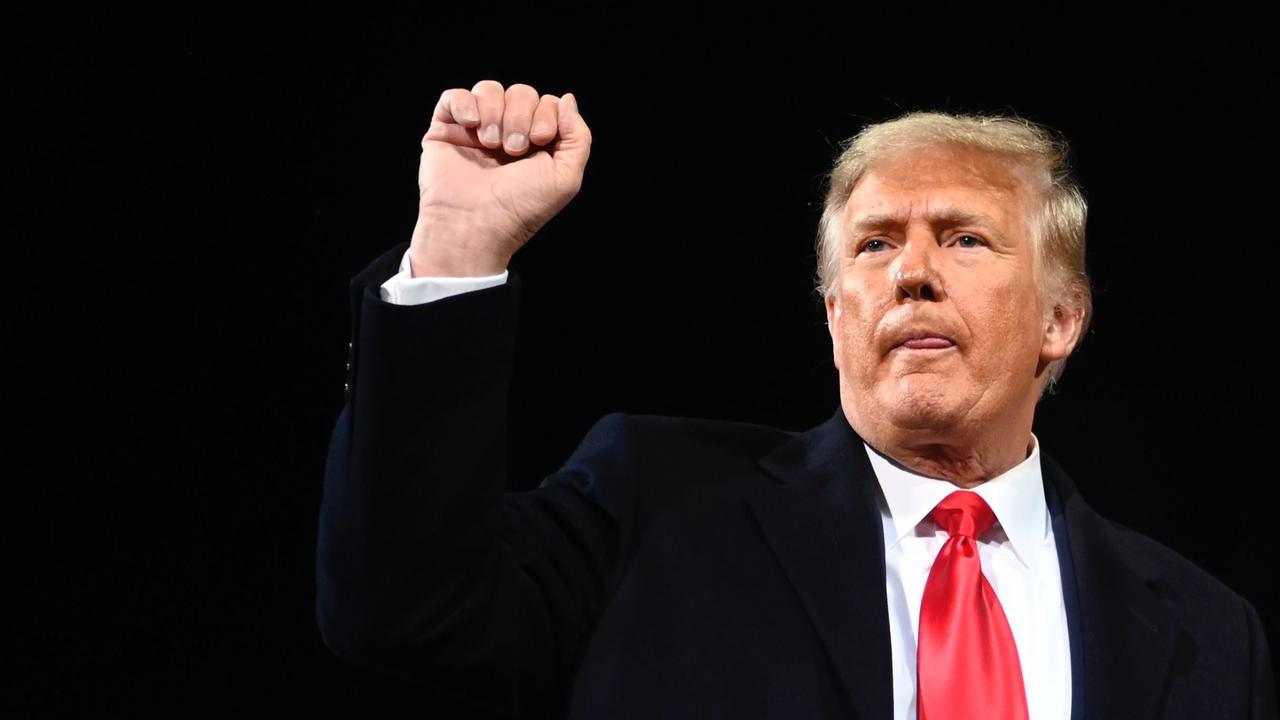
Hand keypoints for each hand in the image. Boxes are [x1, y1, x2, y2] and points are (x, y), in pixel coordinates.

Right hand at [408, 80, 591, 275]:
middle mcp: (506, 134)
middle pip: (521, 93)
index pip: (547, 103)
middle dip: (520, 116)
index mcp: (536, 144)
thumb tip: (567, 99)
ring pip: (489, 89)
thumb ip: (578, 137)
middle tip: (514, 149)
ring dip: (495, 111)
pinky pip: (454, 96)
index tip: (539, 141)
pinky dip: (465, 104)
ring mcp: (475, 131)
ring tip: (490, 143)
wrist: (475, 224)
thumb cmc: (520, 208)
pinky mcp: (445, 131)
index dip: (546, 115)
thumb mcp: (565, 177)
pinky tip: (471, 126)